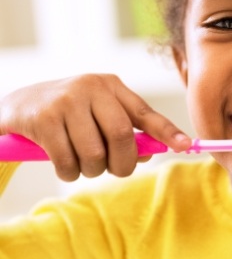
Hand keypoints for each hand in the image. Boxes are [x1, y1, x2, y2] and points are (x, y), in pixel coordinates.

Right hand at [0, 74, 190, 180]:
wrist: (18, 105)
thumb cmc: (69, 114)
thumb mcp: (99, 114)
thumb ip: (126, 130)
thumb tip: (152, 153)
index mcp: (111, 86)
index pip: (145, 112)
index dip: (167, 132)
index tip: (186, 145)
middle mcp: (92, 88)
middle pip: (123, 136)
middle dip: (123, 163)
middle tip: (115, 170)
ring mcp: (66, 101)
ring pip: (95, 153)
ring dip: (91, 170)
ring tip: (82, 164)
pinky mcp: (43, 119)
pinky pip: (68, 161)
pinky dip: (69, 172)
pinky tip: (63, 163)